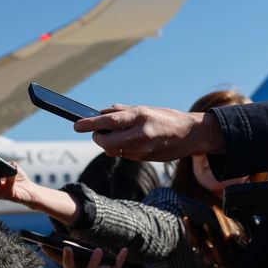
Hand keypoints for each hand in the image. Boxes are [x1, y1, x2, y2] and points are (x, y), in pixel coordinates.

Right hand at [45, 245, 145, 267]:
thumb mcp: (89, 255)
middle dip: (68, 259)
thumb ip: (79, 250)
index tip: (44, 245)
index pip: (60, 261)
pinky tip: (123, 251)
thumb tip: (68, 242)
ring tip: (98, 250)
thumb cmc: (100, 265)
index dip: (52, 254)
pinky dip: (118, 261)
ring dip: (93, 263)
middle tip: (67, 247)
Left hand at [73, 105, 222, 160]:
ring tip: (119, 134)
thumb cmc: (166, 118)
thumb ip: (123, 111)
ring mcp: (142, 150)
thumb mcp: (145, 108)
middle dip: (97, 138)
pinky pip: (123, 155)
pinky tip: (130, 142)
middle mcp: (140, 134)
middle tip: (97, 132)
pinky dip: (121, 148)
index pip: (108, 121)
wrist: (190, 135)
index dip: (90, 124)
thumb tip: (102, 113)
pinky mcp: (144, 159)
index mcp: (140, 117)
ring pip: (113, 150)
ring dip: (109, 143)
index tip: (76, 125)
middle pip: (105, 143)